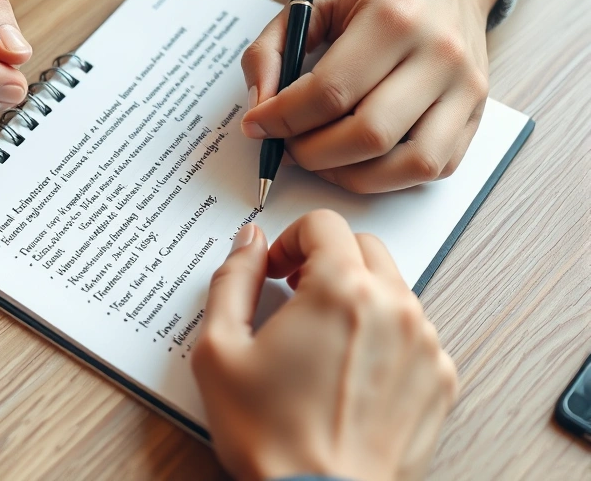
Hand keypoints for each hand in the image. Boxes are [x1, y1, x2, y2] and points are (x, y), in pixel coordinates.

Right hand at [192, 211, 458, 480]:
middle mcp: (395, 307)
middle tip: (295, 296)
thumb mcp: (219, 349)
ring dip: (357, 298)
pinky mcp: (440, 380)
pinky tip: (350, 373)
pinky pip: (414, 335)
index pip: (323, 223)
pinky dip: (384, 339)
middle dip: (326, 261)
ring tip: (321, 342)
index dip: (290, 239)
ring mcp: (425, 344)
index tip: (276, 269)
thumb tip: (249, 242)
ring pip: (392, 290)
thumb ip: (232, 279)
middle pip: (363, 248)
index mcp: (342, 289)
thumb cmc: (271, 436)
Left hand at [241, 0, 501, 191]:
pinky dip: (387, 177)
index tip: (257, 126)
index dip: (283, 119)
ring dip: (350, 175)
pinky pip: (432, 168)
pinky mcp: (475, 114)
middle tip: (288, 145)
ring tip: (320, 157)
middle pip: (368, 135)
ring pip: (406, 164)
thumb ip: (271, 50)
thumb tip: (259, 109)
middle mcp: (440, 54)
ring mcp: (465, 87)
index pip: (331, 92)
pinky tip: (357, 158)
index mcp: (395, 16)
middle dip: (312, 153)